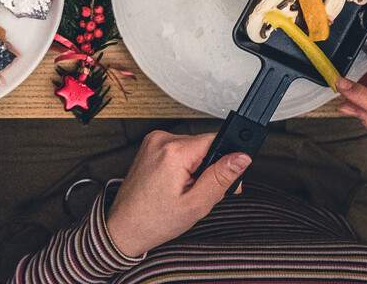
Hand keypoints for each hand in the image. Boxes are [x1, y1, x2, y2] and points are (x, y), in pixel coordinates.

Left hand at [103, 131, 248, 256]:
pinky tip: (177, 186)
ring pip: (192, 149)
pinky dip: (183, 167)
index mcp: (174, 151)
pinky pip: (178, 151)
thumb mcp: (197, 204)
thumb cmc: (155, 220)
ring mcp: (152, 142)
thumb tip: (241, 158)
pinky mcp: (149, 147)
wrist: (125, 226)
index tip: (227, 179)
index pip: (216, 140)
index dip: (226, 160)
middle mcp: (161, 140)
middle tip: (203, 194)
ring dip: (197, 169)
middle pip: (204, 146)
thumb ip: (221, 177)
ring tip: (186, 192)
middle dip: (211, 169)